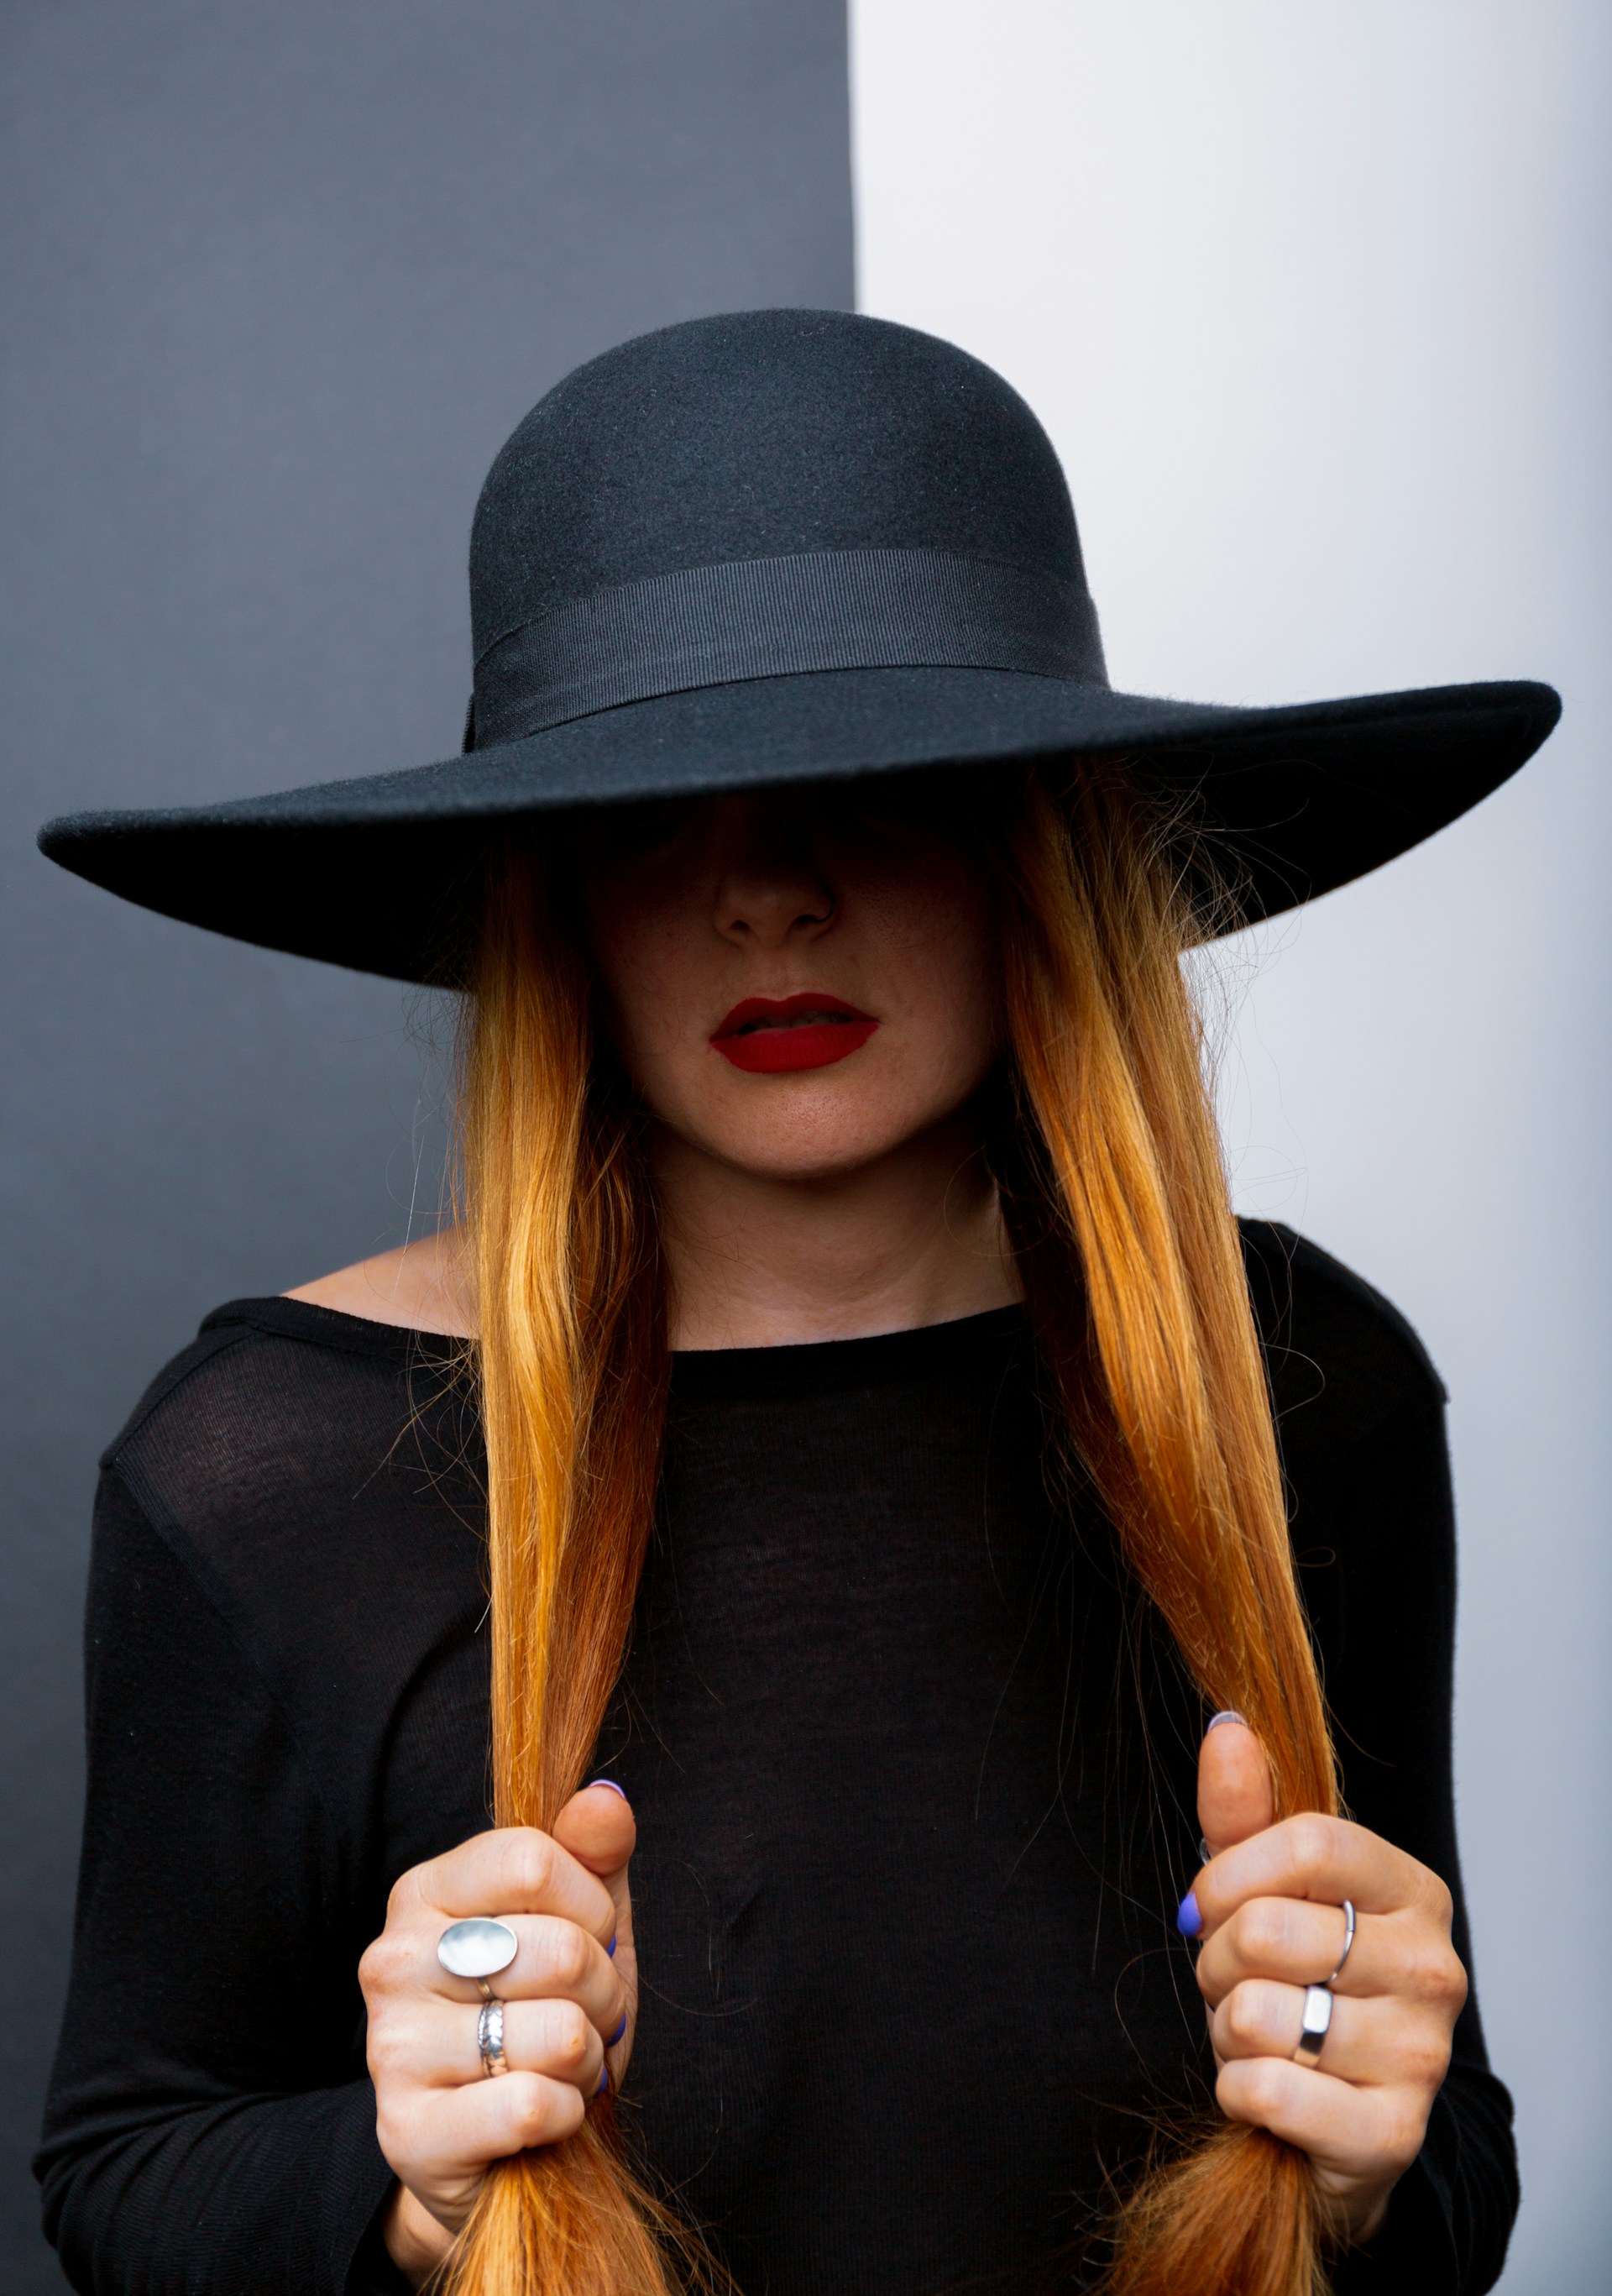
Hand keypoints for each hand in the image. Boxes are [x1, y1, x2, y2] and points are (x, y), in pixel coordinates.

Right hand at [358, 1784, 637, 2282]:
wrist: (494, 2145)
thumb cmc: (540, 2015)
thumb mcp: (580, 1922)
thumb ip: (594, 1853)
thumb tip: (607, 1800)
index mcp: (425, 1891)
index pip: (534, 1860)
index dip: (592, 1908)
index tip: (591, 1940)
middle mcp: (394, 1960)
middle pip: (560, 1949)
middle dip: (603, 1993)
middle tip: (585, 2017)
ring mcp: (391, 2047)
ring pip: (558, 2033)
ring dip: (587, 2061)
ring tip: (561, 2067)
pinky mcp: (407, 2132)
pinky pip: (530, 2106)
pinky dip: (565, 2114)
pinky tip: (543, 2115)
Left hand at [1182, 1719, 1466, 2246]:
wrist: (1340, 2119)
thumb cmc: (1300, 1987)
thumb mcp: (1268, 1891)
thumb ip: (1243, 1812)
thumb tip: (1227, 1727)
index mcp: (1413, 1892)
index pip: (1309, 1841)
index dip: (1230, 1872)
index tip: (1206, 1904)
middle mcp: (1434, 1968)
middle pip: (1266, 1929)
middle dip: (1216, 1961)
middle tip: (1237, 1984)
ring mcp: (1422, 2055)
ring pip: (1256, 2014)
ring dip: (1227, 2031)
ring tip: (1261, 2036)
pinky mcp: (1392, 2133)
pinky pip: (1264, 2088)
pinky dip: (1236, 2089)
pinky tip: (1267, 2088)